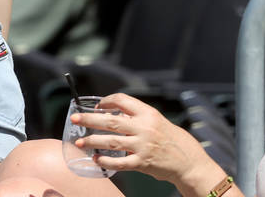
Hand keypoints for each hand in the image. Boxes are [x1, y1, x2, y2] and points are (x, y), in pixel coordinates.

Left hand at [70, 93, 224, 193]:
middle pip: (110, 121)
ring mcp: (143, 146)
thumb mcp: (158, 121)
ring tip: (79, 142)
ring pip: (111, 141)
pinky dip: (106, 161)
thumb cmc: (173, 140)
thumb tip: (114, 116)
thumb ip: (138, 118)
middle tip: (75, 119)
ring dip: (93, 141)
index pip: (122, 100)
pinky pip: (119, 162)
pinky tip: (96, 159)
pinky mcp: (143, 163)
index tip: (97, 106)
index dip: (106, 101)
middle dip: (89, 119)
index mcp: (148, 113)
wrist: (190, 162)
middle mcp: (144, 127)